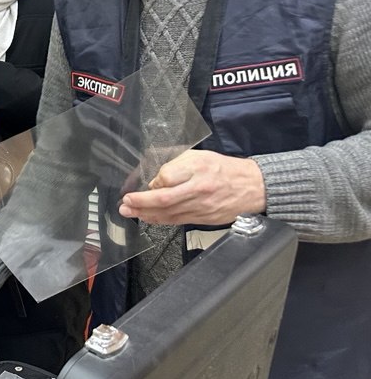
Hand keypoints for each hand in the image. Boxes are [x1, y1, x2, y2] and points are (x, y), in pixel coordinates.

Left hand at [119, 149, 264, 225]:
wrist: (254, 187)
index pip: (168, 175)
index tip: (147, 181)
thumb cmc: (225, 170)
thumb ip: (176, 165)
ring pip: (168, 213)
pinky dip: (159, 220)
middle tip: (125, 202)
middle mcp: (199, 189)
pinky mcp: (203, 219)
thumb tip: (155, 180)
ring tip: (129, 211)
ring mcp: (201, 206)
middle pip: (164, 198)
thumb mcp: (200, 157)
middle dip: (140, 202)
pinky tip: (147, 217)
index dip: (154, 180)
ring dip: (145, 213)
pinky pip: (177, 221)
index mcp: (199, 168)